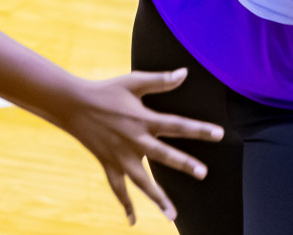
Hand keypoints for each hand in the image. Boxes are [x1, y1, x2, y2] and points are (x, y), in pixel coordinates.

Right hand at [52, 68, 222, 225]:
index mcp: (143, 119)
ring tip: (173, 216)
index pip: (177, 125)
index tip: (219, 134)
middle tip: (202, 173)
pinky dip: (125, 205)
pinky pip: (118, 189)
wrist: (73, 105)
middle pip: (163, 155)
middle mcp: (134, 140)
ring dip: (158, 198)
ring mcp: (120, 156)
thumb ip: (161, 80)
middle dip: (184, 164)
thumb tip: (185, 72)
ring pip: (142, 181)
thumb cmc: (106, 90)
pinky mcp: (109, 165)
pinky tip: (134, 221)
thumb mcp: (133, 82)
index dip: (199, 129)